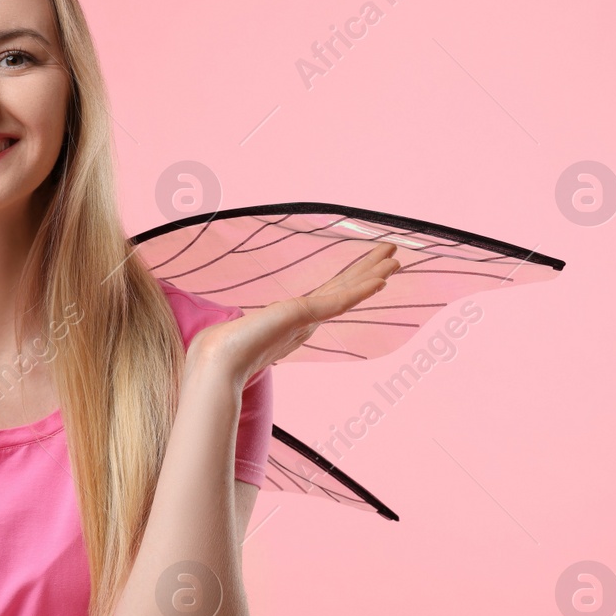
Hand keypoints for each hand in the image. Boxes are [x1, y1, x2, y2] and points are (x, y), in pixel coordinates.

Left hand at [187, 243, 400, 383]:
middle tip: (394, 255)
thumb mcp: (242, 329)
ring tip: (395, 261)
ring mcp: (308, 321)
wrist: (219, 361)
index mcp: (296, 320)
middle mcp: (307, 321)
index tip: (372, 266)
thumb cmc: (224, 348)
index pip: (331, 293)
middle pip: (346, 289)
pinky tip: (379, 282)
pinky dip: (359, 292)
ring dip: (373, 276)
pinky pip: (338, 303)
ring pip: (348, 293)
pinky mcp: (304, 318)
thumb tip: (230, 329)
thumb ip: (247, 327)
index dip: (353, 279)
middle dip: (370, 271)